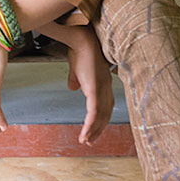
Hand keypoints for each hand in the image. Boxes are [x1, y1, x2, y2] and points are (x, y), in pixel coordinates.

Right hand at [65, 27, 114, 145]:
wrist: (80, 39)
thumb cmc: (78, 50)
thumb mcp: (76, 68)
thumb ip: (76, 79)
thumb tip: (72, 88)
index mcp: (103, 83)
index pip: (106, 106)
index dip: (101, 119)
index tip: (93, 130)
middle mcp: (106, 87)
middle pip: (106, 114)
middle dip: (98, 129)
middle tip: (90, 141)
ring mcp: (102, 89)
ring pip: (100, 116)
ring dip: (93, 130)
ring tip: (86, 141)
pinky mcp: (94, 90)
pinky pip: (93, 113)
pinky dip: (89, 126)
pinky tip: (85, 135)